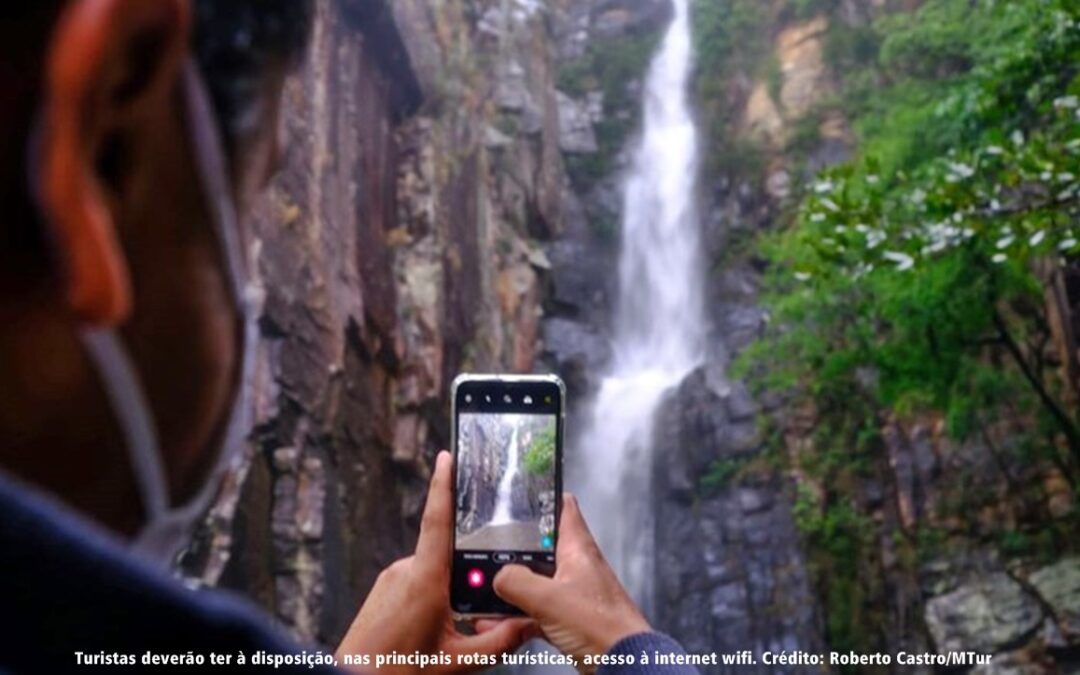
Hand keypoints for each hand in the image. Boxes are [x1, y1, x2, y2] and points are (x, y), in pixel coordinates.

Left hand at [336, 451, 535, 672]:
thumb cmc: (396, 674)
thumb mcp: (458, 662)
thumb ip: (499, 641)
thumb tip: (529, 625)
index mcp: (424, 579)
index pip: (437, 520)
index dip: (443, 485)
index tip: (447, 457)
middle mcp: (404, 572)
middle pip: (447, 556)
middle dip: (466, 578)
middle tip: (468, 616)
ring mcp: (390, 582)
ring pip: (433, 575)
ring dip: (448, 596)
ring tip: (446, 636)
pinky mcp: (382, 593)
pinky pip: (416, 585)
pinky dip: (431, 602)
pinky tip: (431, 633)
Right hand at [492, 494, 650, 666]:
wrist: (624, 665)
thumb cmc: (604, 628)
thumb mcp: (548, 599)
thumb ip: (516, 582)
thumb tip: (497, 577)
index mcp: (578, 549)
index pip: (562, 506)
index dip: (542, 496)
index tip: (520, 492)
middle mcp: (577, 566)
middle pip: (541, 546)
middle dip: (513, 551)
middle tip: (489, 552)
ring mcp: (574, 592)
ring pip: (536, 580)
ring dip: (513, 587)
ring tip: (488, 594)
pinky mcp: (570, 618)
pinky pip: (538, 610)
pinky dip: (519, 615)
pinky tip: (503, 622)